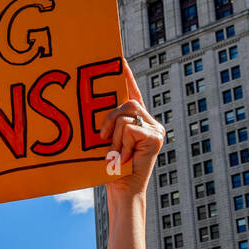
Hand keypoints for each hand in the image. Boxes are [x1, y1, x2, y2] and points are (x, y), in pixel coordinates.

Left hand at [96, 60, 163, 198]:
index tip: (118, 58)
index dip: (126, 76)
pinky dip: (122, 144)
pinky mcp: (156, 136)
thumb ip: (108, 122)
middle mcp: (150, 122)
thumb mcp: (107, 140)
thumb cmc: (110, 168)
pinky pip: (130, 128)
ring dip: (115, 137)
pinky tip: (126, 157)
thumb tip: (92, 104)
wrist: (122, 190)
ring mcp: (156, 129)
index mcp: (138, 121)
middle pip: (127, 103)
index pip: (132, 93)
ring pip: (126, 116)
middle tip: (102, 138)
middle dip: (109, 119)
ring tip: (117, 154)